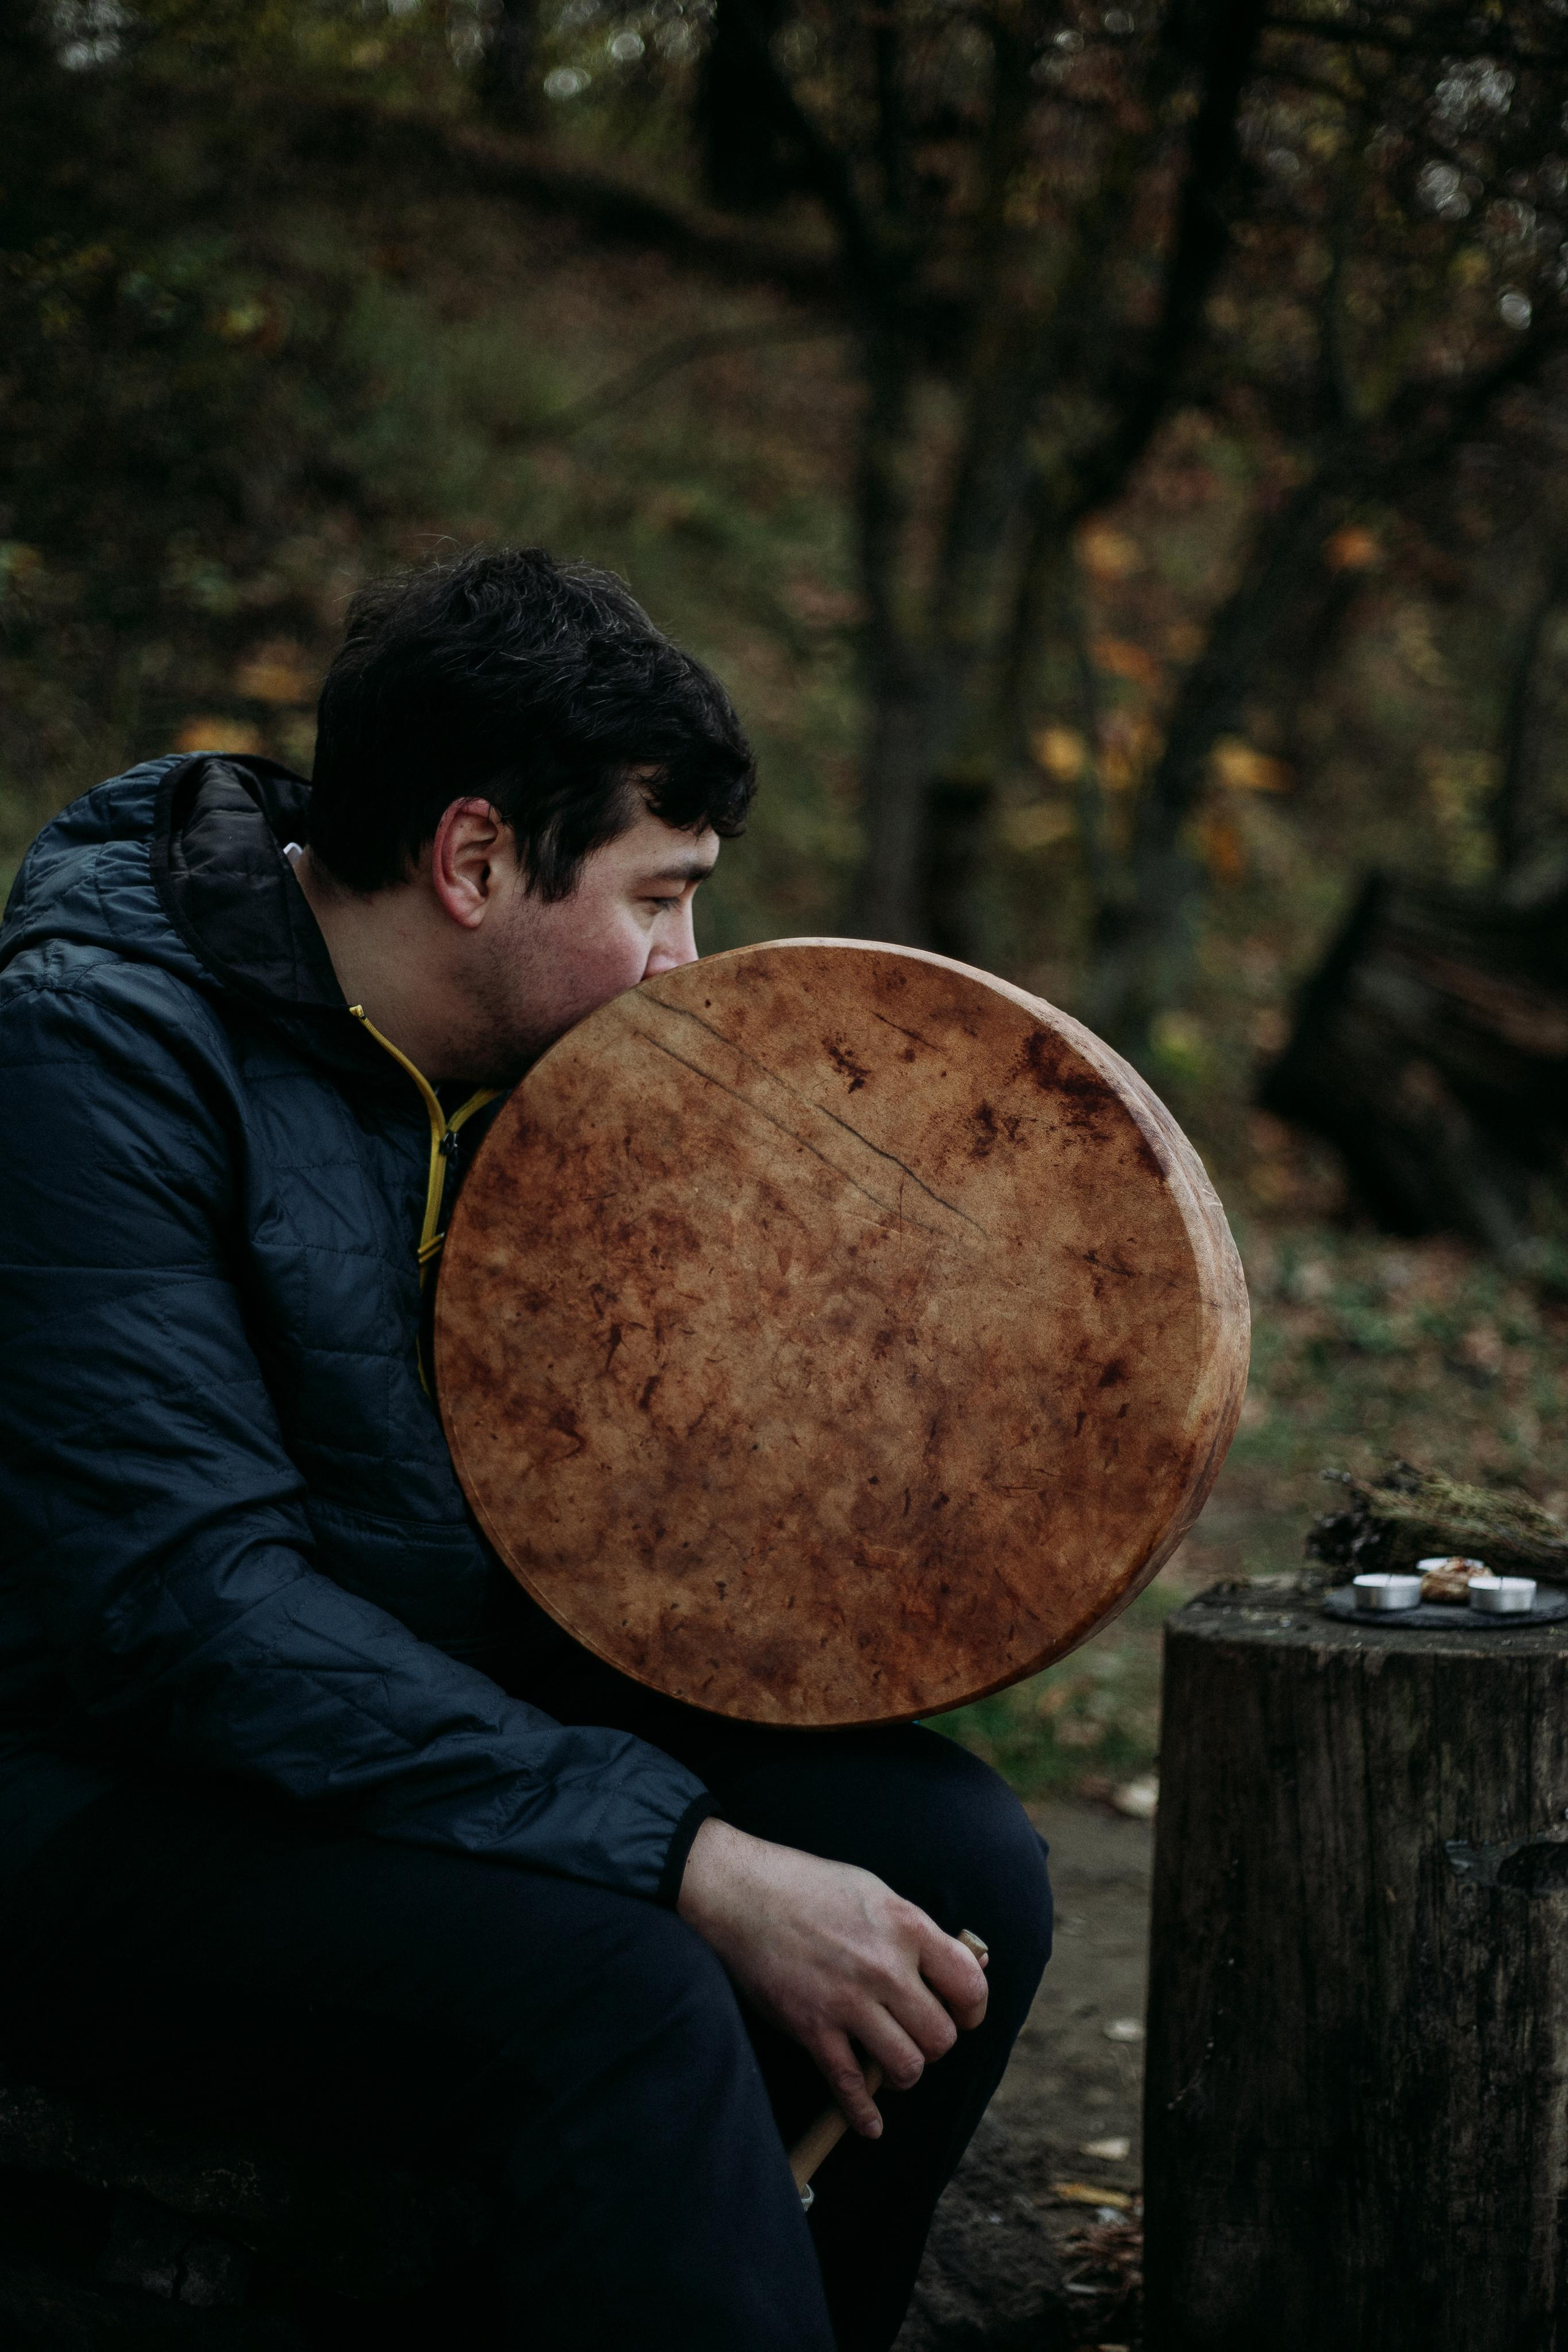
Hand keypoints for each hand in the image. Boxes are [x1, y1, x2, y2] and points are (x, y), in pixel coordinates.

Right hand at [677, 1817, 987, 2137]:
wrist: (742, 1893)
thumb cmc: (809, 1887)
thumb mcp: (875, 1891)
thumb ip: (919, 1931)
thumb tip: (973, 1963)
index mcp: (906, 1926)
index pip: (969, 1984)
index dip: (973, 2010)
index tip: (963, 2016)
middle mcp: (884, 1967)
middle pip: (941, 2036)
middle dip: (934, 2044)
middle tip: (917, 2035)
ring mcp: (847, 2001)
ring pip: (906, 2066)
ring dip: (903, 2073)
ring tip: (892, 2062)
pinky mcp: (812, 2028)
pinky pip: (850, 2087)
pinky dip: (863, 2114)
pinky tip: (871, 2124)